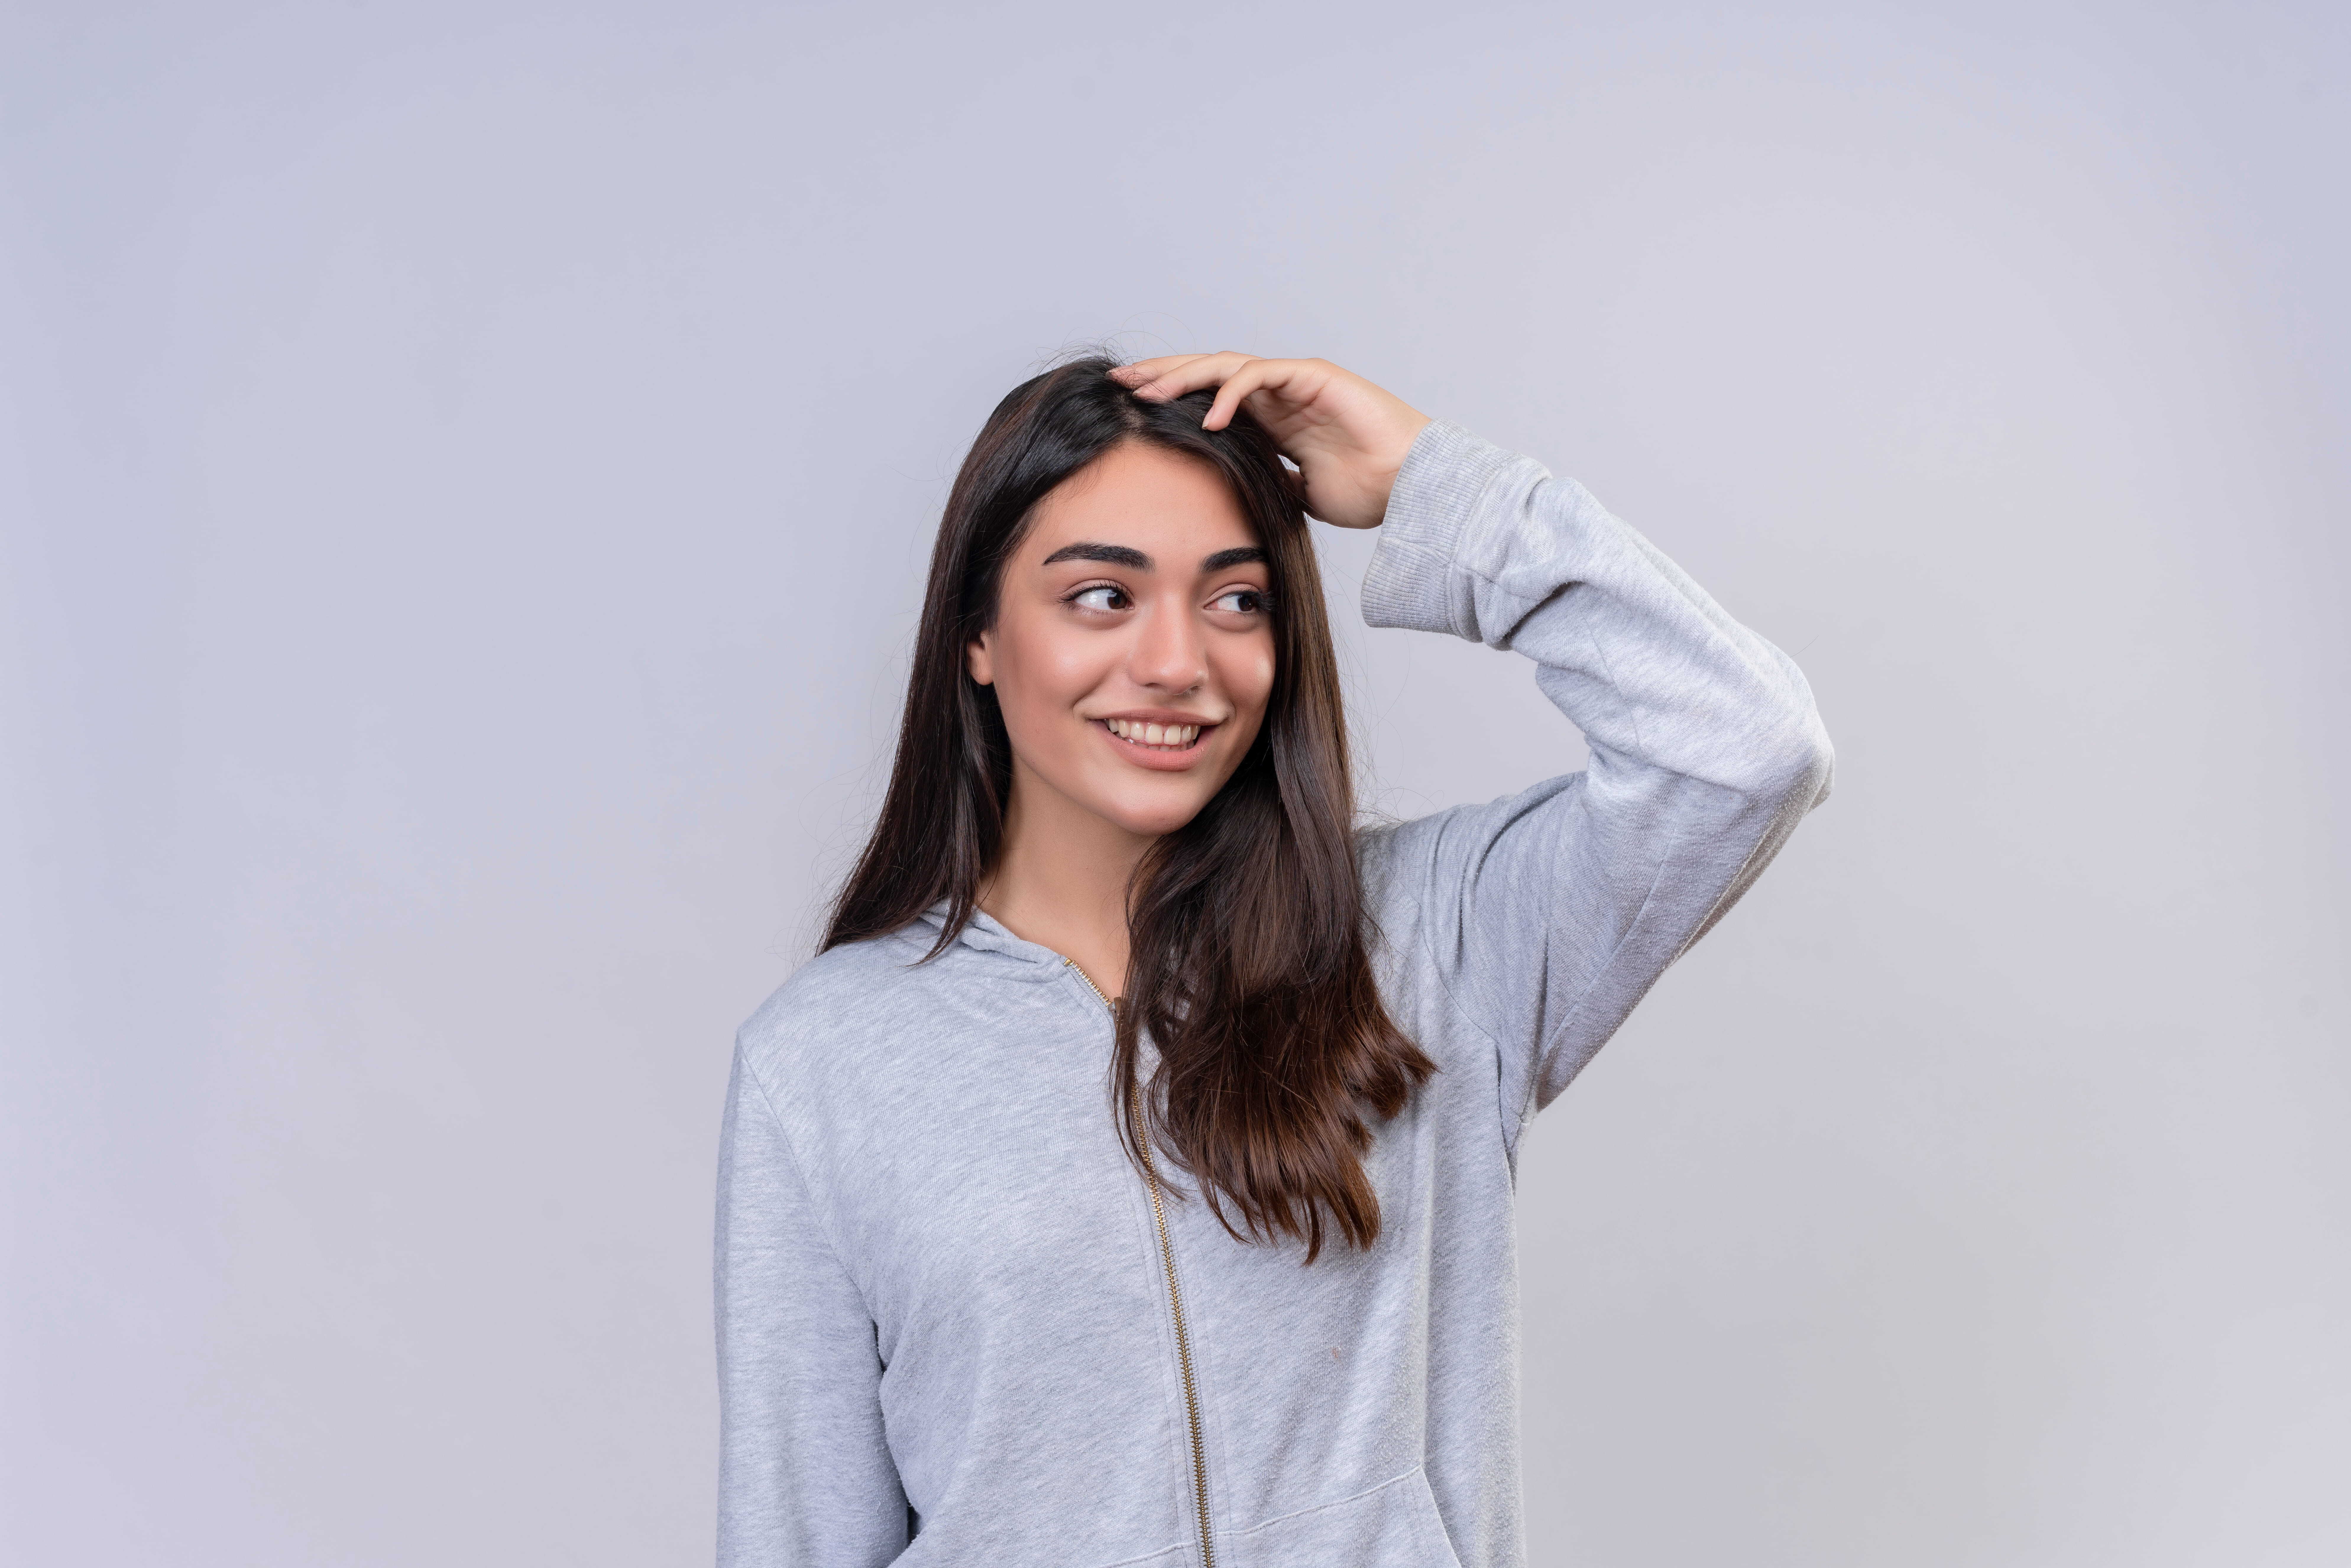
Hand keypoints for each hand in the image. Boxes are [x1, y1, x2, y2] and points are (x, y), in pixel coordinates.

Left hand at [1110, 353, 1430, 529]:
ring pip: (1226, 365)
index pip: (1209, 397)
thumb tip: (1239, 499)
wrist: (1412, 486)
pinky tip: (1206, 417)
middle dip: (1162, 374)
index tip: (1130, 407)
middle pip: (1207, 372)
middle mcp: (1279, 392)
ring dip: (1183, 375)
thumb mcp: (1300, 496)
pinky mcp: (1313, 376)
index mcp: (1272, 417)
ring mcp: (1295, 380)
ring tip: (1147, 392)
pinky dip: (1230, 392)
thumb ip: (1270, 486)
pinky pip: (1261, 375)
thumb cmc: (1369, 490)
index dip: (1171, 398)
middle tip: (1120, 382)